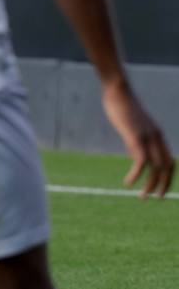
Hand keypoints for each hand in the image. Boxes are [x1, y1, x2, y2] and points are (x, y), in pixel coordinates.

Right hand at [102, 80, 173, 198]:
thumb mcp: (132, 127)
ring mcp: (147, 137)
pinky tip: (128, 183)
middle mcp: (157, 138)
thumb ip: (136, 141)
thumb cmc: (121, 105)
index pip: (170, 161)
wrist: (118, 89)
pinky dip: (136, 175)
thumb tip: (136, 157)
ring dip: (151, 185)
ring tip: (142, 197)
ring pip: (156, 167)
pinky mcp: (135, 137)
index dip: (167, 177)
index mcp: (157, 135)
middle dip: (163, 185)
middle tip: (154, 198)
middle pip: (167, 167)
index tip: (160, 189)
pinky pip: (140, 161)